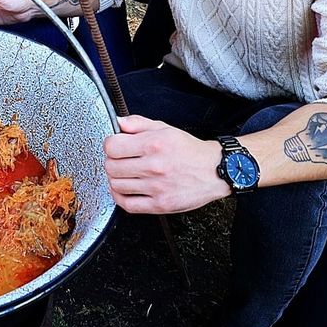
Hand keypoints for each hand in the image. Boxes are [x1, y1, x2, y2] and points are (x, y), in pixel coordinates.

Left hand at [103, 115, 229, 212]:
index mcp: (154, 144)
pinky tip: (125, 190)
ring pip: (116, 185)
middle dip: (112, 161)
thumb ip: (139, 123)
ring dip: (116, 179)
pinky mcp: (160, 204)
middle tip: (119, 160)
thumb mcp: (165, 128)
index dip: (110, 145)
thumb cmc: (190, 150)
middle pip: (111, 166)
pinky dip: (120, 198)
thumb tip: (119, 122)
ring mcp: (156, 187)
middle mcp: (154, 166)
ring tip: (124, 174)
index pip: (112, 146)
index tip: (115, 146)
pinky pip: (128, 204)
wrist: (215, 170)